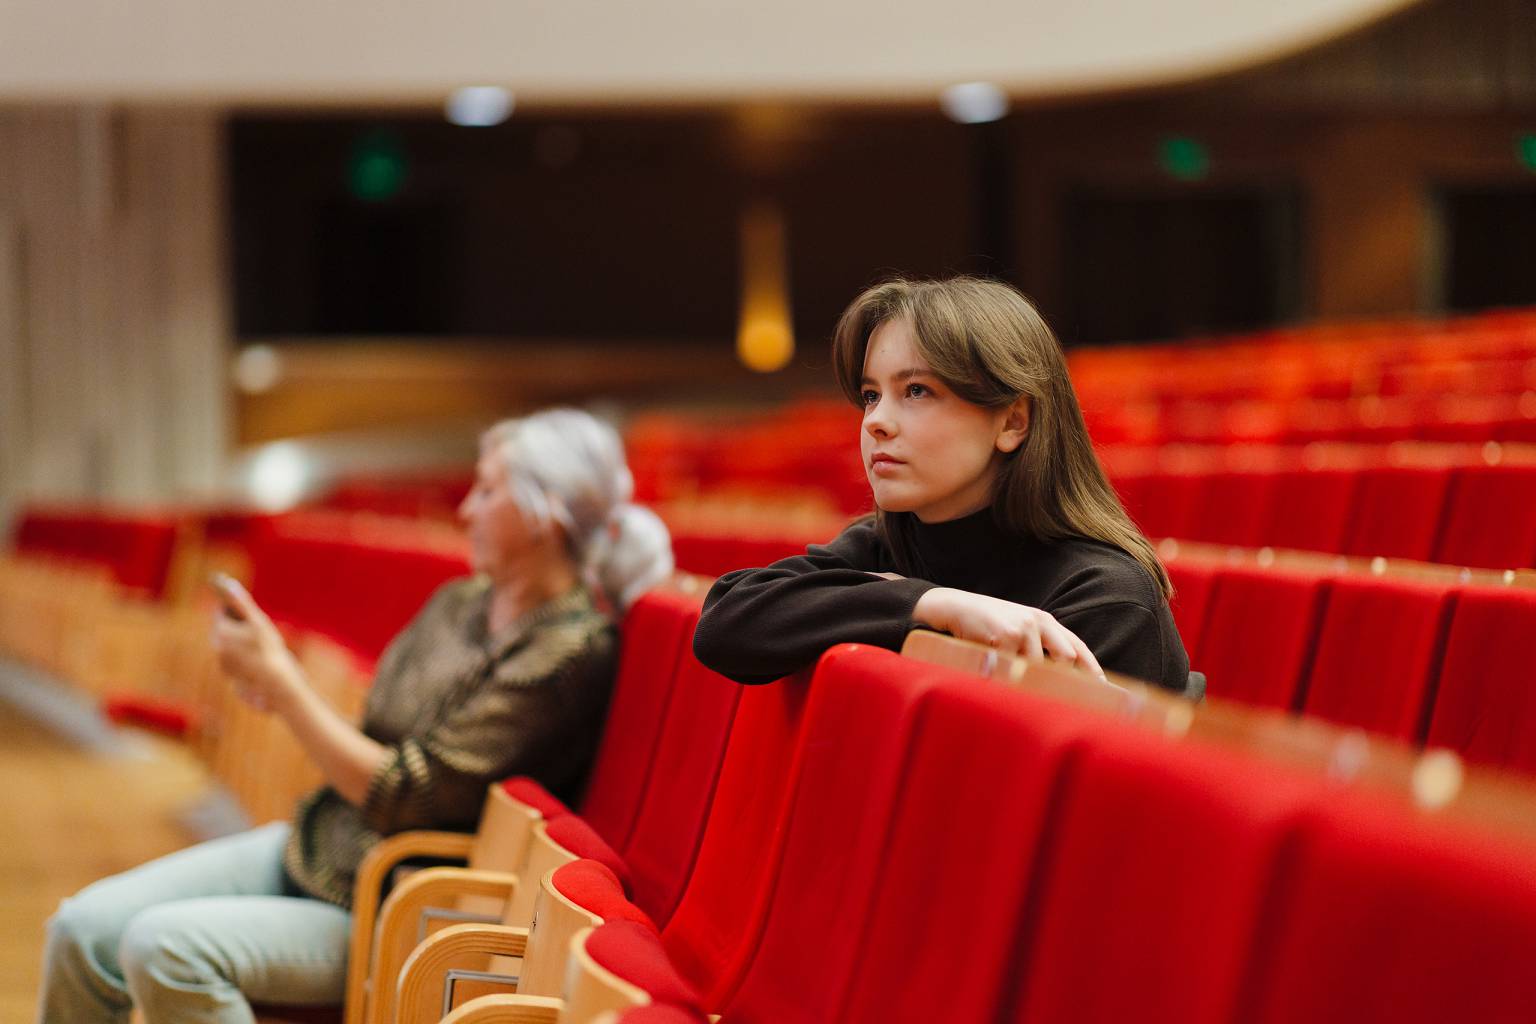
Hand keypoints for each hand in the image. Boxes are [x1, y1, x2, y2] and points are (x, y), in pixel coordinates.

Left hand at [209, 579, 303, 712]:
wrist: (276, 685)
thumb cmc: (269, 650)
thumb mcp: (258, 621)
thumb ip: (241, 602)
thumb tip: (226, 583)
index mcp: (221, 631)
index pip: (223, 610)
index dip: (235, 608)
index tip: (244, 607)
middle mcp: (218, 647)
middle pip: (226, 627)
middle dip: (240, 626)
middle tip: (260, 630)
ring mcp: (224, 662)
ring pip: (232, 643)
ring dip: (243, 641)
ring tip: (262, 647)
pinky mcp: (231, 674)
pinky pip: (236, 659)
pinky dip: (245, 657)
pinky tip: (260, 661)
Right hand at [912, 587, 1104, 678]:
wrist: (955, 607)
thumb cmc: (987, 622)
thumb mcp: (1017, 627)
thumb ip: (1038, 645)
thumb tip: (1060, 675)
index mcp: (1044, 620)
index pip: (1075, 646)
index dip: (1091, 667)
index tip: (1104, 688)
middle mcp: (1038, 621)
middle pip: (1065, 658)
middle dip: (1062, 678)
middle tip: (1063, 698)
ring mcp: (1022, 628)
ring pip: (1036, 668)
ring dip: (1024, 678)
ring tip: (1007, 673)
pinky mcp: (1005, 637)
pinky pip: (1013, 668)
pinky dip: (1005, 673)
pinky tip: (992, 664)